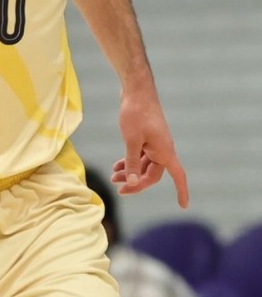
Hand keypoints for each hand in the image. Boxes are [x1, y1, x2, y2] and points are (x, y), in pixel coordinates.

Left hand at [111, 91, 188, 208]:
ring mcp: (154, 143)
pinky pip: (140, 155)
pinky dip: (130, 161)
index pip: (178, 176)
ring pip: (144, 165)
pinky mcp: (146, 137)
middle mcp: (163, 149)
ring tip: (113, 177)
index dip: (182, 191)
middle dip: (136, 183)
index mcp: (165, 151)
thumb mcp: (131, 141)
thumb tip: (133, 183)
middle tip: (118, 189)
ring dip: (130, 172)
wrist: (136, 90)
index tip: (183, 206)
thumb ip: (132, 163)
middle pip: (152, 174)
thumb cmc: (136, 113)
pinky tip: (117, 165)